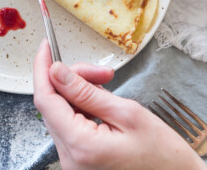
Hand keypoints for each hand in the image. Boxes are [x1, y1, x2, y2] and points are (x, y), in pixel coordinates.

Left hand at [33, 39, 206, 169]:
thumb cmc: (164, 157)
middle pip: (53, 105)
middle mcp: (70, 158)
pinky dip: (82, 109)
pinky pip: (71, 127)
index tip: (46, 47)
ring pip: (61, 114)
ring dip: (79, 94)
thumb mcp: (128, 113)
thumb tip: (57, 71)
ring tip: (107, 89)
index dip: (43, 69)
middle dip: (71, 80)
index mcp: (80, 146)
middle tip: (101, 72)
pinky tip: (102, 105)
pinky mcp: (80, 162)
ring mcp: (73, 163)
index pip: (46, 99)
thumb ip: (87, 91)